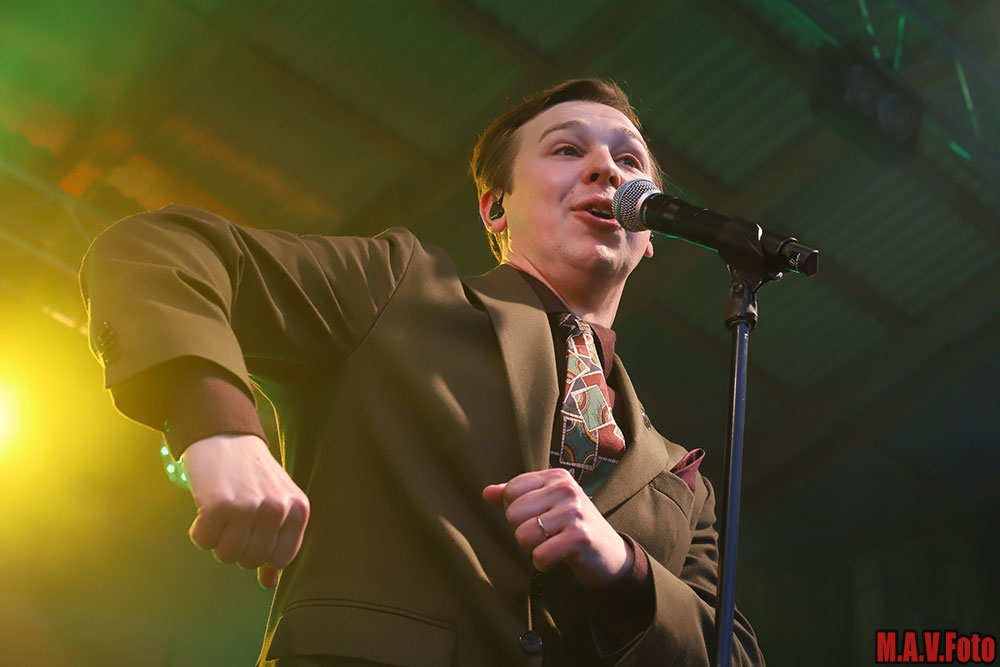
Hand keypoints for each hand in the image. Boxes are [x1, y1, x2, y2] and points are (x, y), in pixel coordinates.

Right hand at [181, 434, 309, 588]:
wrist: (226, 436)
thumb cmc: (253, 477)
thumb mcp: (278, 503)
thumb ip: (279, 541)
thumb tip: (270, 585)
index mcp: (299, 509)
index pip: (280, 559)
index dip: (260, 553)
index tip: (253, 532)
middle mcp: (277, 508)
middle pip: (251, 560)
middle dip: (237, 546)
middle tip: (234, 519)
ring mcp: (250, 506)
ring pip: (227, 556)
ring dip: (217, 540)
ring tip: (222, 513)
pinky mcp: (219, 504)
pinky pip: (203, 541)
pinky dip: (199, 530)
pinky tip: (206, 508)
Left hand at [483, 468, 631, 587]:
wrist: (609, 555)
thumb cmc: (571, 527)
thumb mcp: (545, 505)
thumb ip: (515, 497)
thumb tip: (486, 493)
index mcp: (556, 477)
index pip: (511, 491)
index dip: (516, 512)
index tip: (539, 518)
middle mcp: (566, 489)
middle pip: (513, 514)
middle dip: (524, 532)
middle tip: (548, 535)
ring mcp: (575, 513)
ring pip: (523, 536)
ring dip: (534, 548)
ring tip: (554, 544)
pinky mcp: (580, 538)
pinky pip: (539, 556)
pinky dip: (545, 563)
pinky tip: (560, 558)